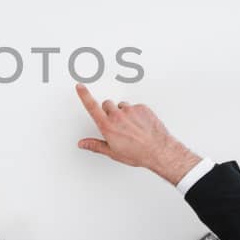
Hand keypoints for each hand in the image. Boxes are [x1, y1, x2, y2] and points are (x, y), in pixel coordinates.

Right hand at [75, 83, 200, 185]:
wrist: (159, 151)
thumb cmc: (137, 153)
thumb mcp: (113, 152)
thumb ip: (95, 145)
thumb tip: (83, 144)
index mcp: (108, 126)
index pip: (92, 107)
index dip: (84, 95)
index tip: (80, 86)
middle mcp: (117, 116)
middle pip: (107, 104)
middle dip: (109, 111)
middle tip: (116, 124)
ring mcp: (130, 110)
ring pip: (121, 106)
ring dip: (123, 112)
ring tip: (131, 126)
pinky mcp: (142, 108)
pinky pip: (135, 107)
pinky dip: (136, 114)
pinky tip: (140, 124)